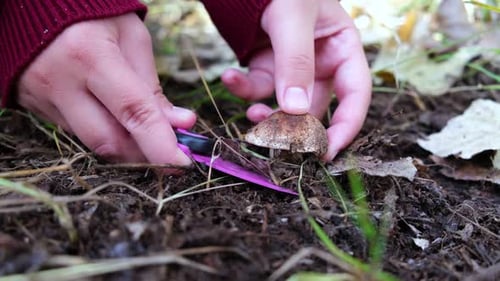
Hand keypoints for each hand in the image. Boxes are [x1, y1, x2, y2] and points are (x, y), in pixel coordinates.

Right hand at [17, 13, 195, 164]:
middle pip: (109, 141)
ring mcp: (42, 97)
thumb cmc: (93, 13)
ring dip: (125, 146)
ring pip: (91, 143)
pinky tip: (115, 122)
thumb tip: (180, 125)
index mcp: (90, 55)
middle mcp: (60, 82)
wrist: (33, 6)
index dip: (161, 145)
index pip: (133, 113)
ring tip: (146, 135)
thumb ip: (152, 85)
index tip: (184, 165)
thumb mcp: (131, 37)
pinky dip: (102, 133)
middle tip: (171, 156)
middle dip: (145, 155)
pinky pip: (75, 133)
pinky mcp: (34, 106)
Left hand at [220, 0, 370, 160]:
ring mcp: (293, 67)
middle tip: (278, 142)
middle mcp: (321, 62)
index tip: (327, 152)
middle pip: (316, 107)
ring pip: (284, 104)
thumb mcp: (293, 18)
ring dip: (267, 114)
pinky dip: (243, 88)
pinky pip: (259, 87)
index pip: (355, 95)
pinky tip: (229, 76)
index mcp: (343, 48)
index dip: (345, 126)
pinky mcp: (267, 66)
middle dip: (296, 126)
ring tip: (250, 114)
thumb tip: (296, 111)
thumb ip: (295, 62)